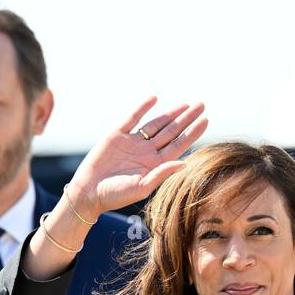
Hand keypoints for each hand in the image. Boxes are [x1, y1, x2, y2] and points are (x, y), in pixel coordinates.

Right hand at [66, 96, 208, 218]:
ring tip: (186, 104)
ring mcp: (133, 142)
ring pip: (156, 124)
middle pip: (171, 131)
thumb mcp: (141, 187)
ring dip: (171, 114)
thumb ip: (161, 174)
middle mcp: (146, 152)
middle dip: (187, 118)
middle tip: (202, 105)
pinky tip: (154, 98)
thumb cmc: (115, 195)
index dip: (192, 133)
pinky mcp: (117, 135)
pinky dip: (142, 108)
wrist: (88, 192)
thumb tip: (185, 163)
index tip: (205, 120)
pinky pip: (132, 118)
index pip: (178, 145)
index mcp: (155, 164)